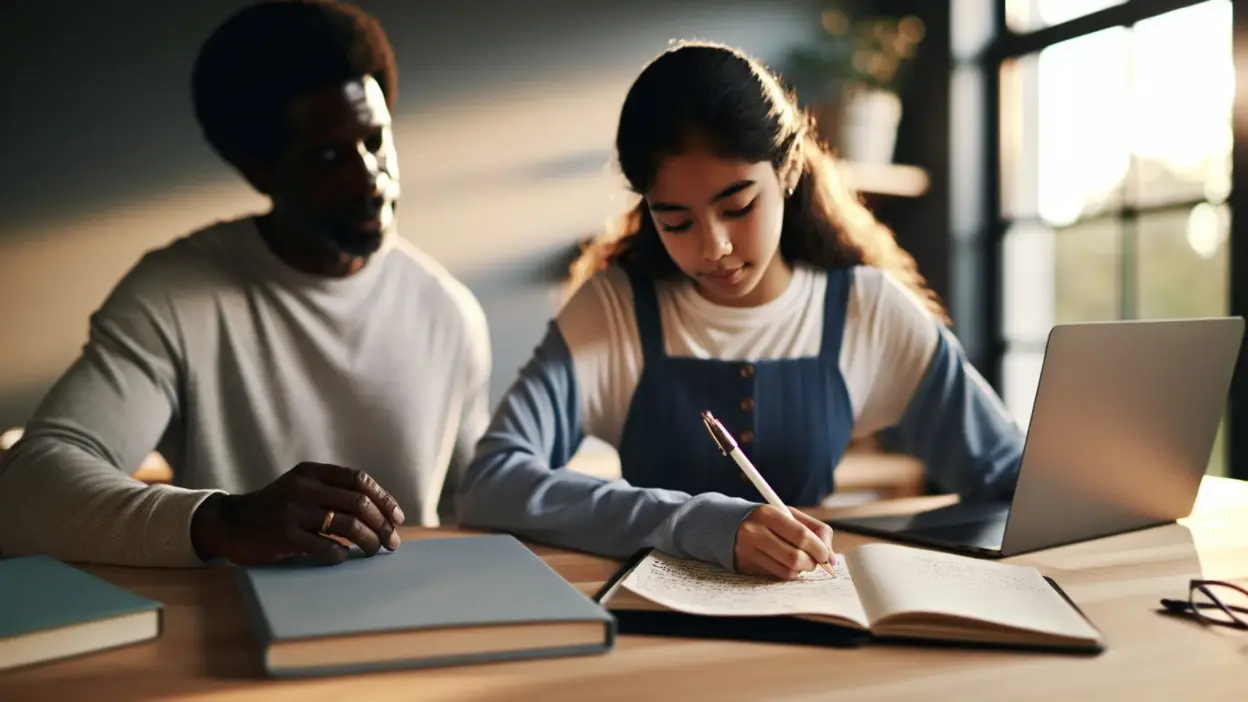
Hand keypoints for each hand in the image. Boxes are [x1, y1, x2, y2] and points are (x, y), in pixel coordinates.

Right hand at [190, 462, 405, 564]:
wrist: (229, 523)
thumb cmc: (275, 509)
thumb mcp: (300, 489)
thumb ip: (331, 493)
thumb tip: (380, 512)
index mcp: (311, 472)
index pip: (358, 479)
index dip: (383, 498)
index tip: (397, 517)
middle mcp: (303, 487)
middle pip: (359, 503)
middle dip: (382, 524)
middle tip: (393, 542)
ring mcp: (292, 511)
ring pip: (348, 525)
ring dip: (369, 541)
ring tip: (374, 551)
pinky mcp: (284, 535)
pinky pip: (326, 546)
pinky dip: (342, 554)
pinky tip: (344, 557)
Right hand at [734, 505, 834, 579]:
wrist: (725, 525)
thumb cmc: (766, 520)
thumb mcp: (787, 514)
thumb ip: (814, 529)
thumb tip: (831, 557)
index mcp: (768, 514)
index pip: (801, 535)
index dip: (819, 549)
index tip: (826, 555)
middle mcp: (755, 532)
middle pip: (795, 557)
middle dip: (812, 563)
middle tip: (815, 561)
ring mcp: (748, 551)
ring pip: (787, 571)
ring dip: (801, 570)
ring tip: (800, 561)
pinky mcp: (745, 566)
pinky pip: (776, 576)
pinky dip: (788, 573)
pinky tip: (785, 563)